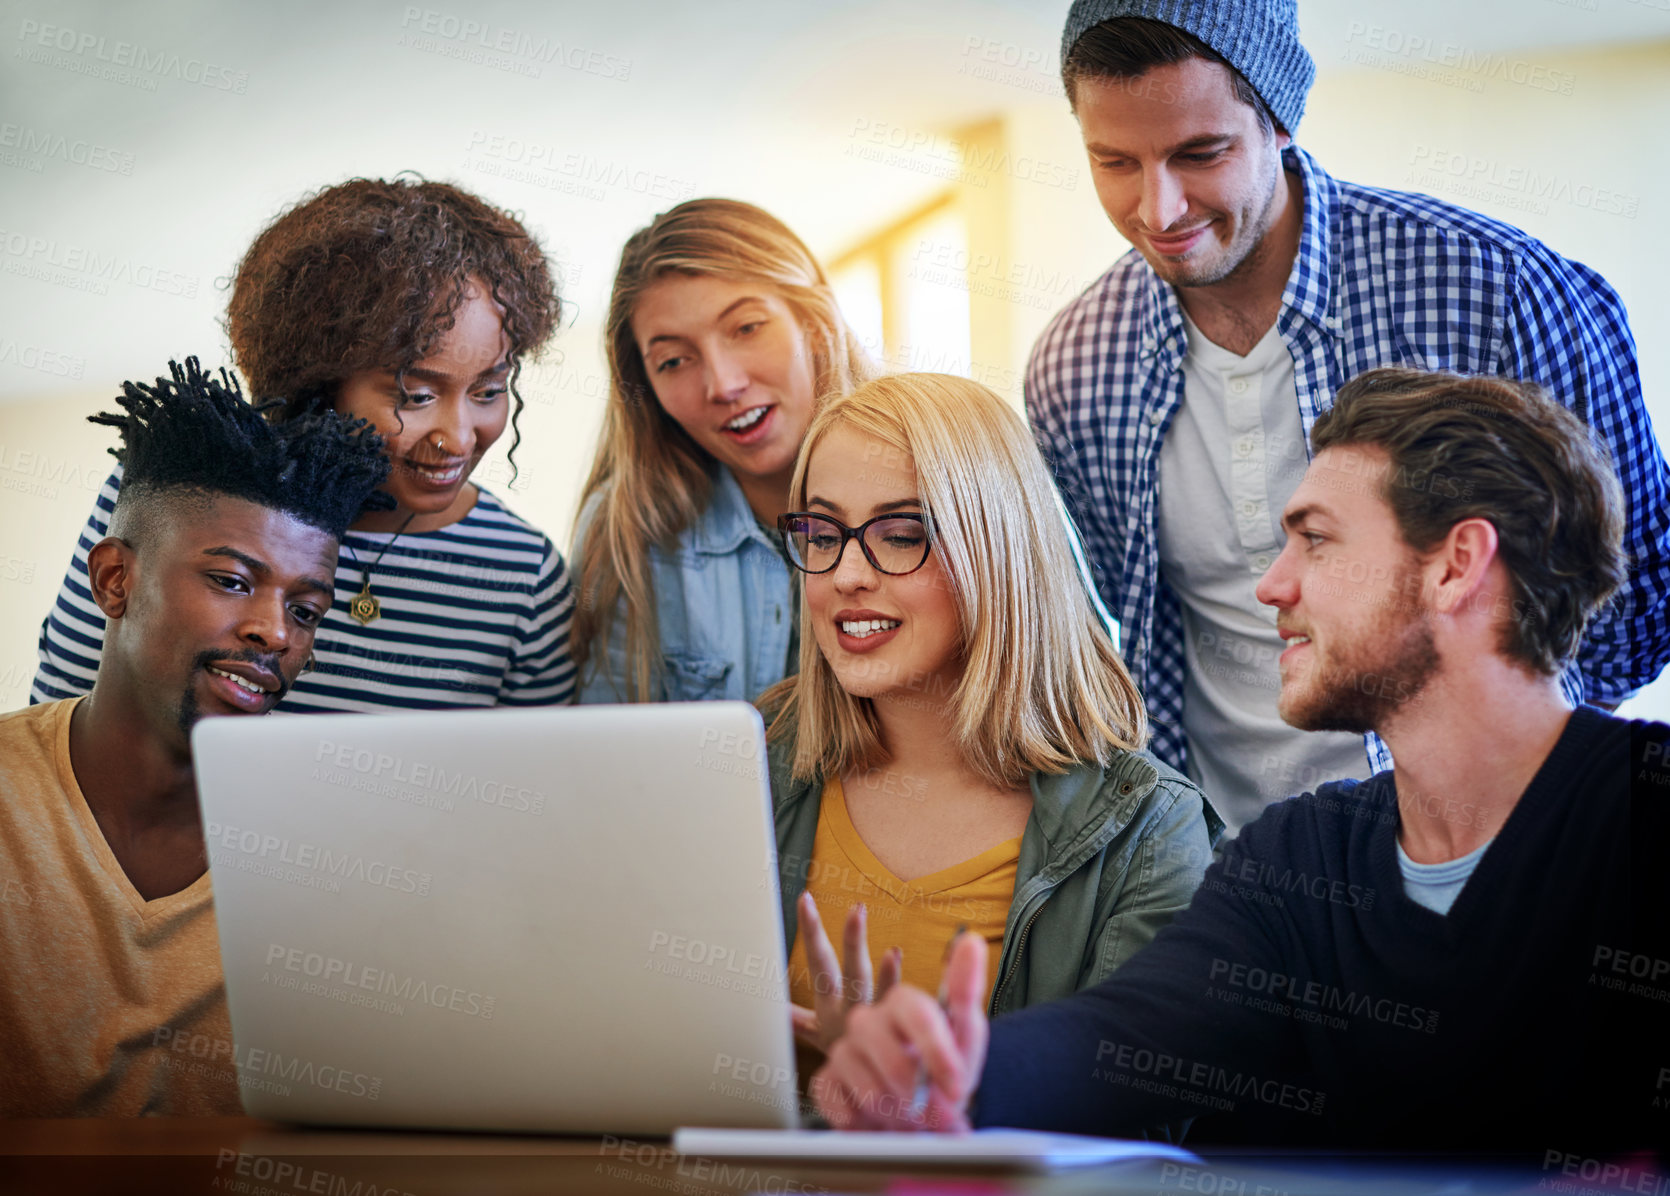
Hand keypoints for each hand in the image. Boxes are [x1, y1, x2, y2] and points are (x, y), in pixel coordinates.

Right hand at [790, 892, 902, 1052]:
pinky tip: (893, 952)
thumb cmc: (849, 1055)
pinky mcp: (890, 1022)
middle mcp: (843, 1008)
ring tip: (855, 910)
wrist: (877, 1094)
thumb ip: (798, 1019)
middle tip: (807, 903)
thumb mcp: (818, 1038)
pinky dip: (890, 975)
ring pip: (857, 974)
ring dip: (854, 943)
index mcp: (827, 1008)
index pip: (815, 963)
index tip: (804, 899)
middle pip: (827, 966)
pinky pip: (889, 997)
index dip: (810, 931)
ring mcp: (867, 1013)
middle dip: (814, 934)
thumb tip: (774, 1007)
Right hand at [810, 930, 987, 1131]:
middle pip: (885, 1052)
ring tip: (907, 1116)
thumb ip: (965, 987)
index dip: (939, 1054)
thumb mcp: (966, 1032)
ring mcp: (843, 1051)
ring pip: (866, 1085)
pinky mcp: (827, 1082)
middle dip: (913, 1088)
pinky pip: (840, 1105)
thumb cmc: (946, 1076)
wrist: (926, 1123)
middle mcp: (867, 1020)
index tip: (956, 1087)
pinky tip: (877, 1121)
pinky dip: (866, 1123)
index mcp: (902, 1003)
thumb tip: (970, 940)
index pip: (918, 1015)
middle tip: (927, 1108)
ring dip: (894, 1111)